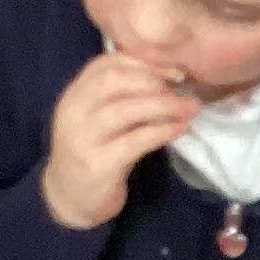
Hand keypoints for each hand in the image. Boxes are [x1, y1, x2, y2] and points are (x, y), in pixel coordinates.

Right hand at [41, 54, 197, 230]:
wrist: (69, 196)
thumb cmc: (94, 150)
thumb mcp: (99, 117)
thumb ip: (121, 95)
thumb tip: (169, 76)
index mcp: (75, 93)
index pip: (106, 63)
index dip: (143, 62)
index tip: (173, 71)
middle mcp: (74, 111)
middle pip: (114, 81)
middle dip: (153, 81)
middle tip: (181, 91)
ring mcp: (83, 138)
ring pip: (125, 109)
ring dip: (164, 106)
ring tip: (190, 108)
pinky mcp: (98, 164)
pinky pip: (135, 141)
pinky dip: (162, 131)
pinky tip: (179, 129)